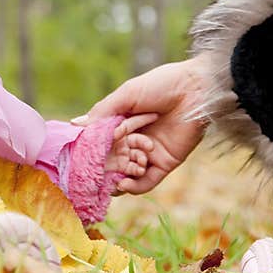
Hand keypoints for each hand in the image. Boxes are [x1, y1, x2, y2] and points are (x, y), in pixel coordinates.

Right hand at [73, 56, 211, 194]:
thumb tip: (75, 125)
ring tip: (112, 177)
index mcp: (121, 122)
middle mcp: (132, 139)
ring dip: (117, 177)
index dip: (89, 151)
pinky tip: (123, 184)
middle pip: (111, 160)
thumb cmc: (161, 85)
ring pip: (126, 173)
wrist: (196, 90)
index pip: (99, 142)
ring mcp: (147, 153)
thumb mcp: (126, 95)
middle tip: (93, 174)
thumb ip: (102, 113)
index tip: (77, 159)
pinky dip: (133, 187)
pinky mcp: (163, 164)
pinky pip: (145, 182)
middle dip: (102, 168)